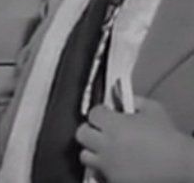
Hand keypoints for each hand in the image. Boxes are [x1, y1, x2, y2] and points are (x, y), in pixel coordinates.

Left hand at [76, 97, 193, 182]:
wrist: (183, 167)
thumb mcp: (154, 110)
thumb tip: (119, 93)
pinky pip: (98, 174)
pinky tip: (115, 165)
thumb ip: (133, 99)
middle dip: (90, 130)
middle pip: (82, 134)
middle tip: (101, 131)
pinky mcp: (113, 181)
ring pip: (85, 156)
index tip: (107, 114)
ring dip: (93, 151)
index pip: (92, 113)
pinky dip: (102, 169)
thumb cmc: (170, 140)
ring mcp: (109, 166)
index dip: (100, 112)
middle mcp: (107, 145)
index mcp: (114, 125)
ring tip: (106, 149)